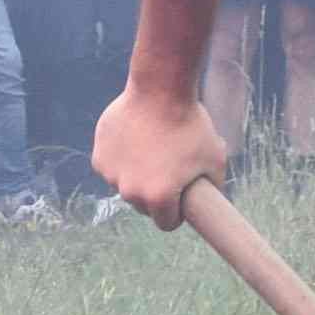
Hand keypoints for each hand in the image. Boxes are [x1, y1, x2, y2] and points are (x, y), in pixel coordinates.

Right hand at [92, 81, 230, 222]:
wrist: (160, 90)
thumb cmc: (191, 125)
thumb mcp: (215, 160)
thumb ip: (212, 187)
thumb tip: (211, 202)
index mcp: (158, 199)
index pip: (167, 224)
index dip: (177, 213)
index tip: (181, 200)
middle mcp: (130, 192)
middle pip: (144, 207)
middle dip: (155, 196)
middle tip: (168, 171)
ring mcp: (112, 175)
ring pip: (127, 187)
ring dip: (136, 177)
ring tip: (152, 151)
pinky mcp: (99, 157)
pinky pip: (112, 169)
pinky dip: (122, 160)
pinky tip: (135, 142)